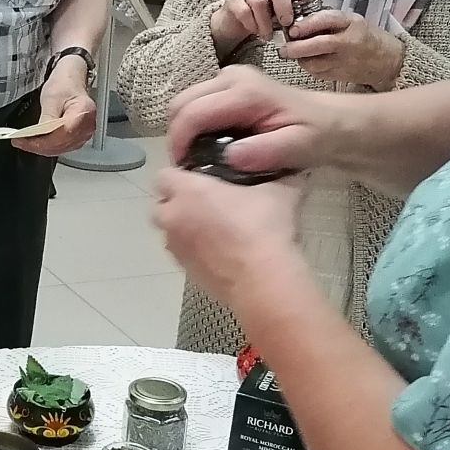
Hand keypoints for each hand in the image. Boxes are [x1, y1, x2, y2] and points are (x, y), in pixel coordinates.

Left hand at [14, 60, 95, 156]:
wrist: (71, 79)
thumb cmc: (64, 84)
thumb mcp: (51, 97)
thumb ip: (47, 118)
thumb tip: (39, 136)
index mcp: (83, 113)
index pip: (62, 134)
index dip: (42, 141)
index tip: (24, 141)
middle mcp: (88, 126)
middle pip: (61, 144)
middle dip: (38, 146)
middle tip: (19, 142)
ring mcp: (85, 133)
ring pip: (61, 148)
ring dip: (42, 148)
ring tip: (25, 143)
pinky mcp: (79, 137)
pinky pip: (63, 147)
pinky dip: (49, 147)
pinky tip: (37, 143)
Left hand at [153, 165, 306, 309]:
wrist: (262, 279)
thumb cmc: (264, 227)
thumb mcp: (279, 191)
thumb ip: (277, 176)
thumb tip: (289, 170)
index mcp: (187, 191)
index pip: (163, 175)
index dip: (179, 176)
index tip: (200, 178)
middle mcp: (173, 218)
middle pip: (160, 205)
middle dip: (176, 204)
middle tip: (206, 203)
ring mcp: (176, 247)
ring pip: (169, 232)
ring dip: (184, 228)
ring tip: (214, 230)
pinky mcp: (185, 271)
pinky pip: (182, 254)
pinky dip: (194, 251)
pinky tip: (220, 252)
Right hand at [167, 66, 352, 180]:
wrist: (332, 121)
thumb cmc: (316, 135)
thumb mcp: (298, 148)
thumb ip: (265, 152)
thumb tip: (230, 157)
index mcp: (245, 91)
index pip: (193, 113)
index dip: (180, 143)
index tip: (184, 170)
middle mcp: (231, 77)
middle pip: (180, 104)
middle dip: (177, 137)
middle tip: (188, 167)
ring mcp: (228, 78)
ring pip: (184, 104)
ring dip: (184, 132)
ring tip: (197, 159)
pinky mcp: (227, 85)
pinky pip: (196, 105)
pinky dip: (193, 127)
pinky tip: (208, 147)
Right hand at [210, 0, 318, 55]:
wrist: (238, 21)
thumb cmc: (268, 13)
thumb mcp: (288, 5)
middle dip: (284, 5)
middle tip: (287, 23)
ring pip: (258, 1)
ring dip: (266, 22)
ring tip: (270, 36)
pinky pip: (243, 12)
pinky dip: (253, 25)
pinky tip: (257, 33)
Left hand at [281, 9, 404, 89]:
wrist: (387, 61)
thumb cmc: (364, 36)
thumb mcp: (350, 21)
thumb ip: (327, 21)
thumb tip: (296, 24)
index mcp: (352, 23)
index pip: (326, 20)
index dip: (306, 25)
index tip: (292, 29)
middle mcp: (349, 42)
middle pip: (320, 45)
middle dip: (297, 47)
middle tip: (283, 49)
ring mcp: (345, 62)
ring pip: (315, 63)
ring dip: (300, 59)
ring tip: (292, 53)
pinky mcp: (340, 77)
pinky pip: (318, 73)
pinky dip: (308, 67)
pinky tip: (306, 61)